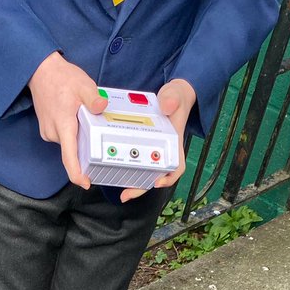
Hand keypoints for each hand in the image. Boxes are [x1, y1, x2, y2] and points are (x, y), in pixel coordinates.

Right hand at [28, 51, 106, 188]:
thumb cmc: (61, 78)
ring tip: (81, 116)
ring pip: (69, 143)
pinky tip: (74, 117)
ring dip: (78, 136)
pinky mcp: (48, 130)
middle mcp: (53, 133)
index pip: (69, 158)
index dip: (77, 174)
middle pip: (73, 151)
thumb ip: (94, 98)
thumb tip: (102, 107)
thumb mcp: (83, 85)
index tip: (85, 183)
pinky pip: (64, 137)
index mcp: (63, 125)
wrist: (40, 71)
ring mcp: (49, 132)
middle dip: (85, 145)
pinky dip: (71, 132)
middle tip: (93, 127)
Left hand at [120, 78, 195, 202]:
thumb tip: (167, 106)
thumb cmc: (175, 99)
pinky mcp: (143, 147)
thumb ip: (172, 98)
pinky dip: (125, 168)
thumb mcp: (175, 95)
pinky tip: (113, 171)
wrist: (170, 97)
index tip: (157, 182)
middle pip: (156, 176)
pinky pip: (134, 161)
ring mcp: (153, 151)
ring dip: (133, 184)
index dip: (168, 178)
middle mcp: (164, 151)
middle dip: (142, 187)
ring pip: (144, 173)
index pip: (176, 166)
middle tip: (126, 195)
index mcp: (174, 143)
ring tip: (121, 194)